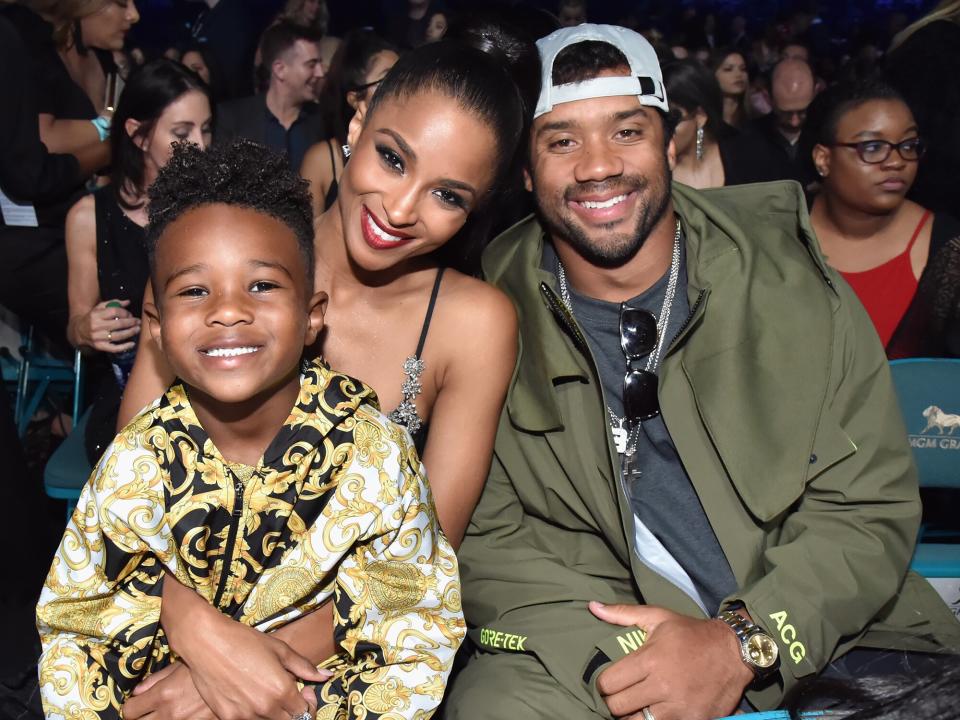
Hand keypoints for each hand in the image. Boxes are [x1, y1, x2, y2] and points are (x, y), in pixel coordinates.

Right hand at [75, 299, 139, 352]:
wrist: (78, 331)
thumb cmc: (92, 318)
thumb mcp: (99, 307)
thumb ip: (113, 303)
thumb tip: (128, 302)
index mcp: (96, 315)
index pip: (114, 312)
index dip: (125, 313)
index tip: (130, 314)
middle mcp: (96, 326)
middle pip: (118, 324)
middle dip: (131, 323)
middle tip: (138, 322)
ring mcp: (98, 337)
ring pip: (118, 336)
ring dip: (130, 333)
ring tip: (137, 329)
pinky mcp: (100, 346)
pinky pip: (114, 348)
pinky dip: (124, 346)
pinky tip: (132, 344)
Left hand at [123, 663, 214, 719]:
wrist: (240, 678)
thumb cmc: (210, 667)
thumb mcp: (181, 665)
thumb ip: (156, 679)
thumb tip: (138, 691)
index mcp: (163, 695)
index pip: (130, 710)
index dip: (132, 706)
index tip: (137, 704)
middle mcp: (170, 714)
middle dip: (142, 716)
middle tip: (150, 710)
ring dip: (160, 719)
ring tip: (171, 709)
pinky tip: (185, 713)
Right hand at [174, 610, 330, 719]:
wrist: (207, 642)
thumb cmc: (245, 641)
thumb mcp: (279, 649)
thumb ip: (304, 667)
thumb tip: (325, 676)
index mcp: (282, 691)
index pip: (304, 712)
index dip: (308, 702)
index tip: (304, 691)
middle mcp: (265, 708)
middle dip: (292, 710)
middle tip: (287, 693)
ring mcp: (244, 715)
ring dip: (272, 712)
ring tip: (266, 690)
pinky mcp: (226, 717)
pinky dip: (252, 713)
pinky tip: (248, 694)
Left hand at [589, 602, 753, 719]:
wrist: (734, 651)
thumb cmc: (691, 633)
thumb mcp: (658, 617)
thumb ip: (623, 614)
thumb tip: (593, 607)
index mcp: (650, 659)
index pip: (609, 684)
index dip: (603, 685)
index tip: (609, 683)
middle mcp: (662, 685)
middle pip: (618, 707)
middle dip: (614, 702)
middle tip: (621, 696)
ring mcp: (679, 707)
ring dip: (633, 716)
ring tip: (637, 706)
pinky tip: (656, 711)